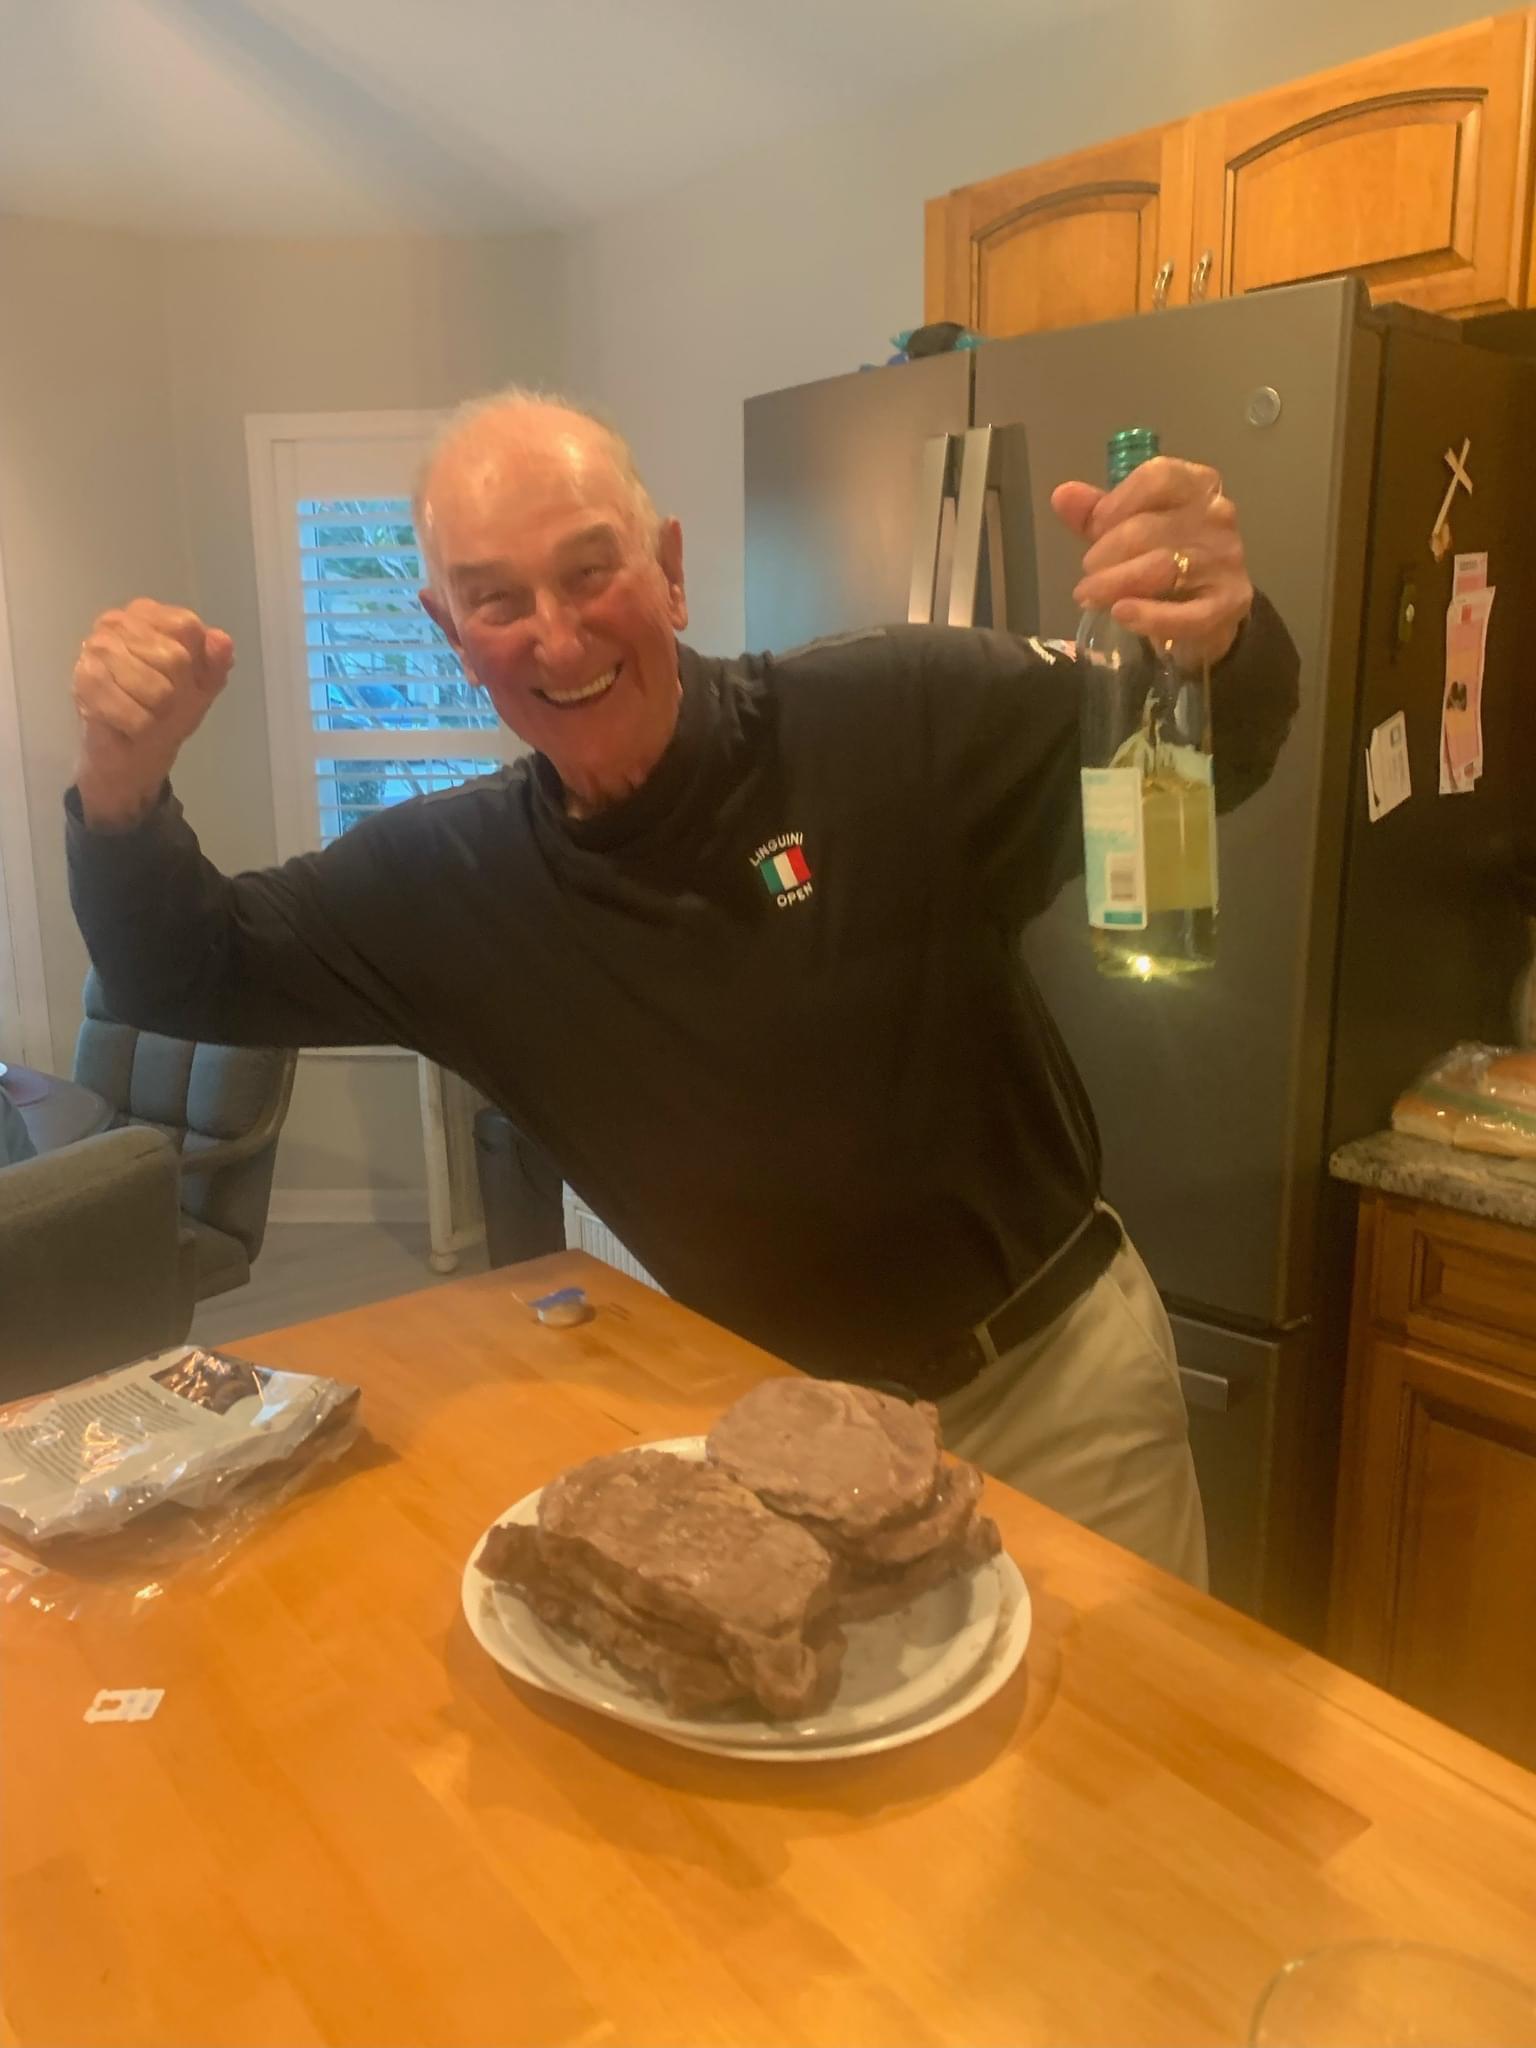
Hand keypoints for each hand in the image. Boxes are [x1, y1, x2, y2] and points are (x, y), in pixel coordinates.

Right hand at [73, 600, 234, 826]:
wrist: (133, 748)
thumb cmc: (168, 708)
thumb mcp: (204, 683)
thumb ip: (217, 661)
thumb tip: (222, 641)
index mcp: (147, 613)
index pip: (187, 627)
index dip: (195, 664)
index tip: (183, 678)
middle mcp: (116, 622)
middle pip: (175, 658)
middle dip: (176, 691)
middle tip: (160, 701)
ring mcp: (96, 649)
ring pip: (156, 687)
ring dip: (157, 712)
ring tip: (143, 709)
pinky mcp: (84, 682)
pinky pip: (134, 713)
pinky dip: (140, 727)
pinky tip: (128, 723)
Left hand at [1052, 457, 1252, 666]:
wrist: (1208, 610)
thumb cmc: (1163, 558)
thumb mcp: (1127, 530)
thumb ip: (1097, 514)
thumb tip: (1063, 495)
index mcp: (1196, 484)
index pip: (1158, 477)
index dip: (1117, 503)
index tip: (1094, 528)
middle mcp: (1217, 516)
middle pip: (1149, 528)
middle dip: (1105, 553)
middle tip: (1087, 574)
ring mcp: (1227, 560)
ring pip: (1163, 567)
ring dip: (1115, 583)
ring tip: (1090, 596)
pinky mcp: (1230, 603)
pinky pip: (1188, 613)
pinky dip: (1150, 616)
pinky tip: (1122, 615)